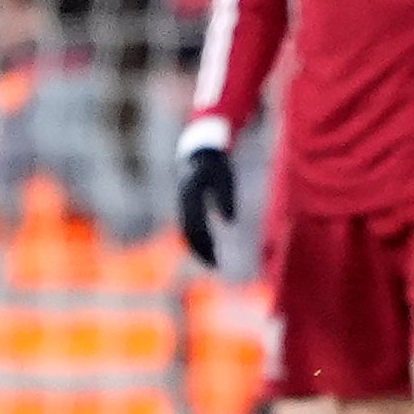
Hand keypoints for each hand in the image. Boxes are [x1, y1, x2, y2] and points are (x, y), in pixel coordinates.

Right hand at [178, 148, 235, 268]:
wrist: (201, 148)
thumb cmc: (215, 162)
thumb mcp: (223, 177)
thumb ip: (226, 198)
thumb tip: (229, 222)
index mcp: (190, 197)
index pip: (195, 227)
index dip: (205, 244)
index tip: (215, 259)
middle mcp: (185, 202)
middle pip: (190, 232)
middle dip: (201, 250)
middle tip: (215, 265)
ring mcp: (185, 203)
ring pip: (189, 230)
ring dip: (200, 245)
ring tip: (213, 260)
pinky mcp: (189, 203)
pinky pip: (192, 224)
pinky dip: (199, 237)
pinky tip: (209, 245)